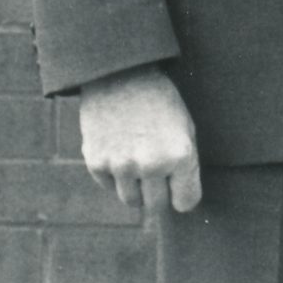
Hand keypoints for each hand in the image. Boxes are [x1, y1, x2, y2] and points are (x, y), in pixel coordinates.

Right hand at [76, 67, 201, 213]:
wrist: (121, 76)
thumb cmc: (161, 103)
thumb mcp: (185, 129)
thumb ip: (185, 167)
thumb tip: (181, 204)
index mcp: (180, 156)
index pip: (186, 203)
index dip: (184, 197)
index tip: (180, 190)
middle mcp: (151, 165)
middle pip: (157, 206)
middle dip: (161, 195)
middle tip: (159, 174)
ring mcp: (121, 166)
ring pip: (132, 201)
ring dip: (137, 188)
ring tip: (140, 160)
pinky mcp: (96, 163)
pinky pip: (110, 186)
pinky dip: (116, 176)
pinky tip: (120, 150)